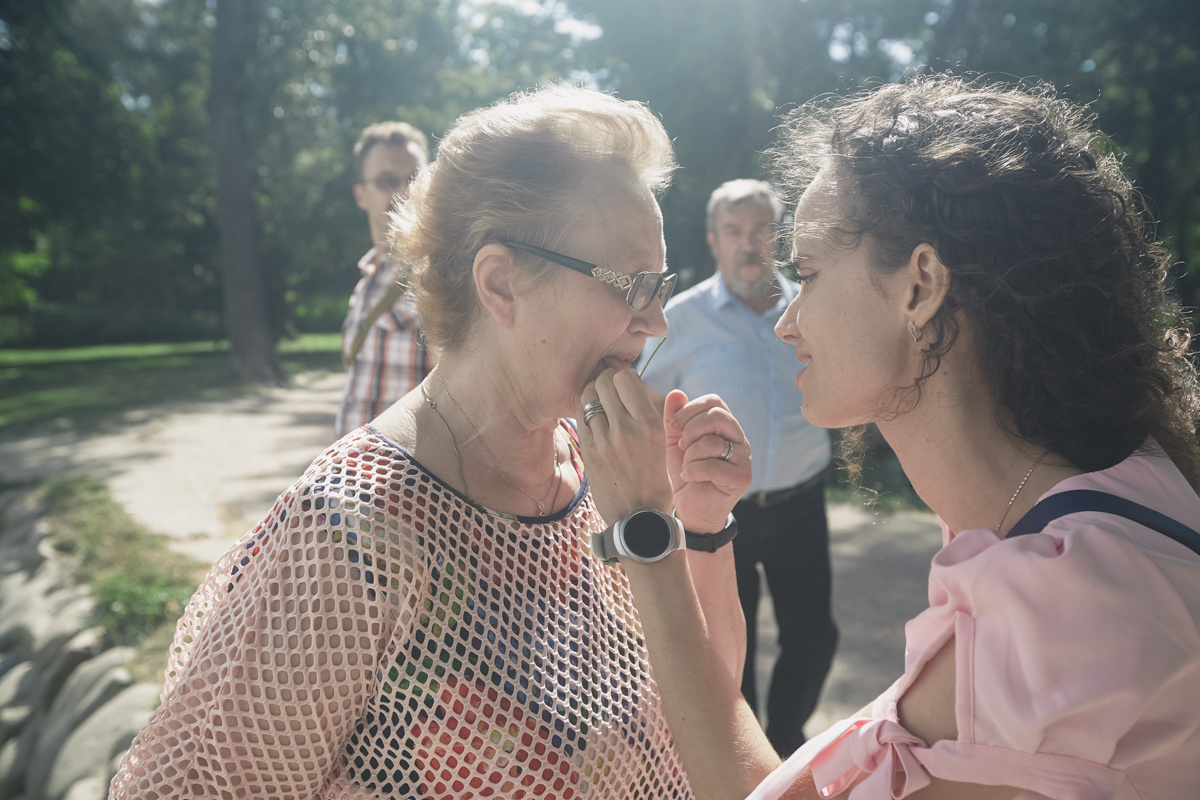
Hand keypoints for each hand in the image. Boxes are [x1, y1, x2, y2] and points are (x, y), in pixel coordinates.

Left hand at [578, 369, 673, 524]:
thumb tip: (627, 382)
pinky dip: (586, 413)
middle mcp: (627, 428)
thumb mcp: (660, 441)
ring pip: (588, 396)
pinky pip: (581, 417)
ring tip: (600, 405)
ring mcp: (605, 440)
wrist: (639, 517)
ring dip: (593, 395)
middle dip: (605, 381)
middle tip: (608, 392)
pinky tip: (594, 422)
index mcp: (650, 423)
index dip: (622, 376)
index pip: (626, 377)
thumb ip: (644, 412)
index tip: (623, 385)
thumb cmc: (653, 477)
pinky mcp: (589, 452)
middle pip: (604, 381)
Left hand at [664, 390, 750, 532]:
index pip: (714, 402)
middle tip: (681, 447)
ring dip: (691, 455)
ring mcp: (743, 459)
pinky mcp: (741, 478)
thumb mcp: (674, 445)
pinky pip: (713, 465)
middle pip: (718, 416)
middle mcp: (739, 439)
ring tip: (687, 466)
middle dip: (691, 429)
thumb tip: (675, 393)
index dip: (690, 409)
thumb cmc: (685, 474)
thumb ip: (675, 420)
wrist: (692, 511)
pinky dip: (694, 470)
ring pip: (713, 442)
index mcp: (726, 427)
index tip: (673, 425)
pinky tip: (689, 477)